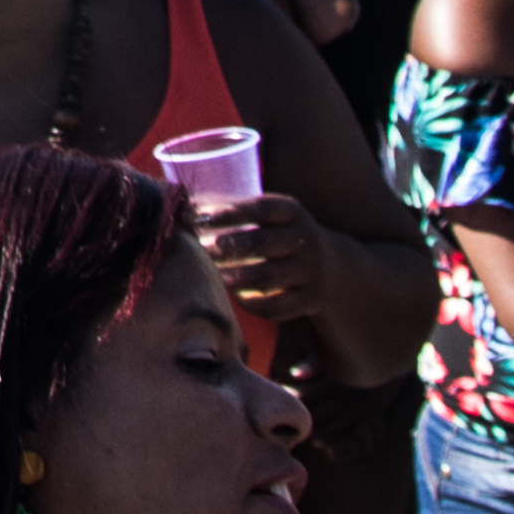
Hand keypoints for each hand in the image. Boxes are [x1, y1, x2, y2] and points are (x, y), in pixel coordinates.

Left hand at [192, 190, 331, 321]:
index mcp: (292, 211)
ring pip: (266, 278)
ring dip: (234, 278)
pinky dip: (253, 305)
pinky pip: (277, 308)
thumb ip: (234, 211)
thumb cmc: (280, 236)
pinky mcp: (311, 300)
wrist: (332, 268)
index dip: (228, 213)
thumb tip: (181, 206)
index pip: (260, 208)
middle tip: (200, 250)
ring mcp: (311, 272)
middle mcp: (306, 239)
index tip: (199, 218)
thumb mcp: (271, 216)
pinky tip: (235, 297)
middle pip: (261, 243)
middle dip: (226, 247)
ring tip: (211, 275)